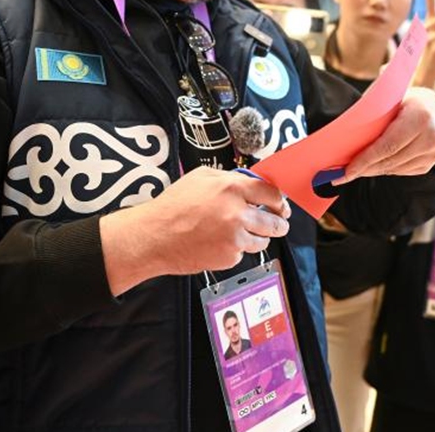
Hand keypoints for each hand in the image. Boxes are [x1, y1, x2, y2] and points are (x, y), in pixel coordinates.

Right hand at [100, 167, 290, 294]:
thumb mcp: (201, 177)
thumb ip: (230, 178)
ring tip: (238, 233)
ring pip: (263, 240)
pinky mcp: (229, 257)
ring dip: (257, 238)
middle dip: (278, 224)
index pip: (271, 194)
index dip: (279, 201)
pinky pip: (242, 253)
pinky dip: (235, 249)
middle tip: (278, 224)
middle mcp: (237, 213)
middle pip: (275, 222)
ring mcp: (234, 238)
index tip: (280, 206)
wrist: (154, 237)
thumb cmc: (173, 207)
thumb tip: (251, 183)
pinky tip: (217, 243)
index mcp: (232, 189)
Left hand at [336, 87, 434, 183]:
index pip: (388, 146)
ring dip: (374, 170)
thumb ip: (373, 115)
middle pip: (390, 160)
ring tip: (356, 169)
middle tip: (343, 175)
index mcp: (420, 118)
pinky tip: (376, 165)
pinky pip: (403, 171)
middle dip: (364, 168)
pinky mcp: (431, 162)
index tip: (346, 171)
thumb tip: (345, 137)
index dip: (365, 160)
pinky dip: (387, 169)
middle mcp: (431, 137)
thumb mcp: (391, 99)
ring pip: (395, 169)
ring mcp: (433, 153)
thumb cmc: (406, 101)